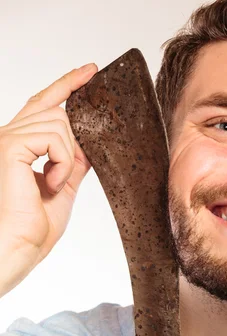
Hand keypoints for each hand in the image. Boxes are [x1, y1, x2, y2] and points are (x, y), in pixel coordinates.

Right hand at [0, 62, 96, 296]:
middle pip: (57, 112)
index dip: (67, 84)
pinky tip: (51, 183)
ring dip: (67, 158)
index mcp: (19, 144)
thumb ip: (74, 160)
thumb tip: (90, 142)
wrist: (22, 245)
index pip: (44, 103)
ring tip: (54, 185)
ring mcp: (7, 138)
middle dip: (73, 143)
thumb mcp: (65, 185)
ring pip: (60, 122)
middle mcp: (9, 135)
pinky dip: (62, 163)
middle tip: (63, 177)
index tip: (90, 71)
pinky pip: (54, 137)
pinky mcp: (10, 146)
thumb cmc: (36, 225)